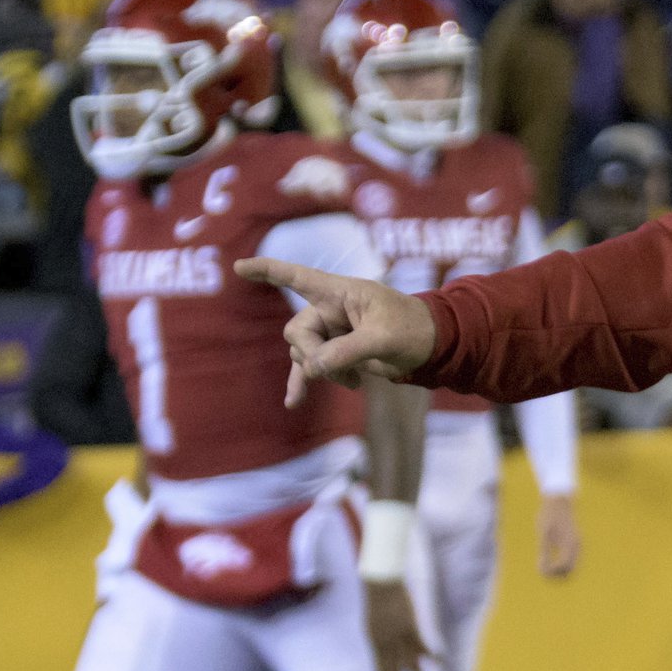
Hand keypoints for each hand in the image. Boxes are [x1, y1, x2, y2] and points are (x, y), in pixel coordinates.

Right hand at [236, 258, 439, 403]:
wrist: (431, 347)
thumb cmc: (414, 329)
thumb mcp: (384, 338)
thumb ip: (347, 351)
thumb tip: (312, 367)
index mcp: (341, 291)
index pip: (297, 277)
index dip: (268, 270)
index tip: (239, 267)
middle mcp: (331, 308)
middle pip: (298, 331)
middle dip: (312, 354)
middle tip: (341, 370)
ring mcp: (332, 332)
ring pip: (304, 354)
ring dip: (322, 372)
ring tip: (353, 382)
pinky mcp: (336, 354)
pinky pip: (310, 368)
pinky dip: (304, 383)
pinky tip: (293, 403)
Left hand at [365, 577, 439, 670]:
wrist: (380, 581)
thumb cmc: (379, 601)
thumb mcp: (375, 625)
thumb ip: (381, 641)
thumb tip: (388, 655)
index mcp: (375, 646)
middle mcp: (384, 646)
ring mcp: (397, 637)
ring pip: (412, 667)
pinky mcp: (410, 627)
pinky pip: (423, 648)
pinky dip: (433, 657)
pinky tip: (441, 662)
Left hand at [537, 494, 580, 576]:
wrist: (559, 499)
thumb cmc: (550, 515)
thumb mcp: (544, 534)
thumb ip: (544, 553)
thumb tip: (542, 570)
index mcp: (569, 543)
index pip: (563, 566)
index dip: (552, 572)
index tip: (541, 570)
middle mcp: (577, 545)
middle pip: (571, 569)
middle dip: (557, 574)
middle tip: (543, 572)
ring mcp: (578, 543)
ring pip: (572, 565)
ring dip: (560, 570)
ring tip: (545, 567)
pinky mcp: (575, 541)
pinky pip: (572, 559)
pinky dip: (563, 564)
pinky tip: (551, 560)